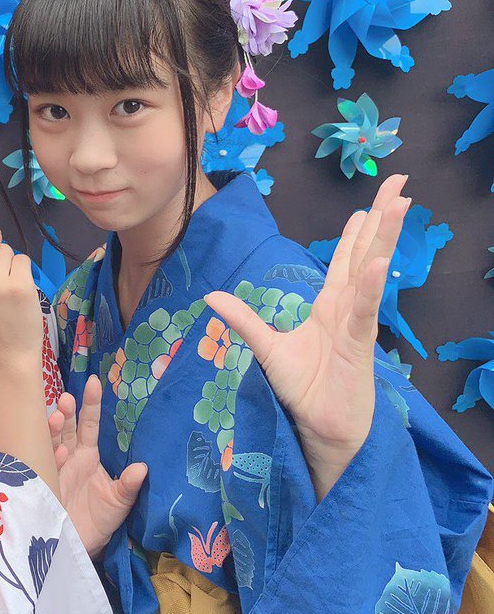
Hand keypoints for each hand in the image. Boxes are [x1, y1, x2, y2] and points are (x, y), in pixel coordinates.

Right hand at [49, 375, 147, 557]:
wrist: (78, 548)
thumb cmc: (100, 521)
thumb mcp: (119, 503)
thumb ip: (128, 485)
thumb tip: (143, 469)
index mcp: (88, 455)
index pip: (89, 423)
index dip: (91, 404)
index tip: (94, 382)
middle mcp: (69, 457)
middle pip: (65, 428)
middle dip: (65, 412)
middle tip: (66, 400)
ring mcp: (52, 468)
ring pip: (50, 441)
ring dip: (52, 429)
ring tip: (57, 419)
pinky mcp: (40, 483)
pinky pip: (41, 465)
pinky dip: (48, 457)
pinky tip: (57, 454)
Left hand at [203, 173, 410, 498]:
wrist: (319, 431)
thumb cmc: (303, 392)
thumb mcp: (268, 350)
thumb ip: (245, 320)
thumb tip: (213, 295)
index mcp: (331, 308)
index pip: (347, 260)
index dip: (358, 231)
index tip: (369, 202)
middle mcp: (349, 310)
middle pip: (368, 254)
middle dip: (383, 219)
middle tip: (400, 183)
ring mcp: (357, 325)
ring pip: (372, 272)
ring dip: (384, 238)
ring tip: (398, 204)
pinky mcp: (359, 346)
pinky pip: (365, 311)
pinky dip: (371, 288)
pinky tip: (379, 263)